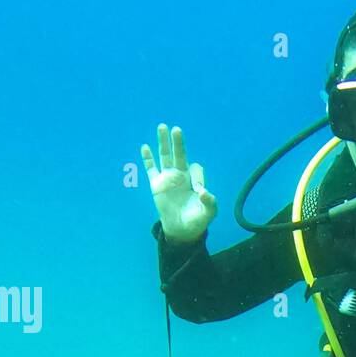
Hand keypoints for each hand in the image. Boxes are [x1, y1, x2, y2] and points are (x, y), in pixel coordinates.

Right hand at [141, 124, 216, 242]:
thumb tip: (204, 192)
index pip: (195, 169)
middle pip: (179, 154)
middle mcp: (181, 175)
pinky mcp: (156, 184)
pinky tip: (145, 147)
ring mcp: (168, 178)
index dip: (197, 177)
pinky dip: (148, 158)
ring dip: (163, 143)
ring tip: (162, 127)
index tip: (198, 190)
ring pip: (165, 156)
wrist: (182, 229)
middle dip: (178, 143)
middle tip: (177, 130)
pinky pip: (151, 169)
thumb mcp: (209, 213)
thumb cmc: (197, 220)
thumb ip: (210, 202)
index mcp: (194, 179)